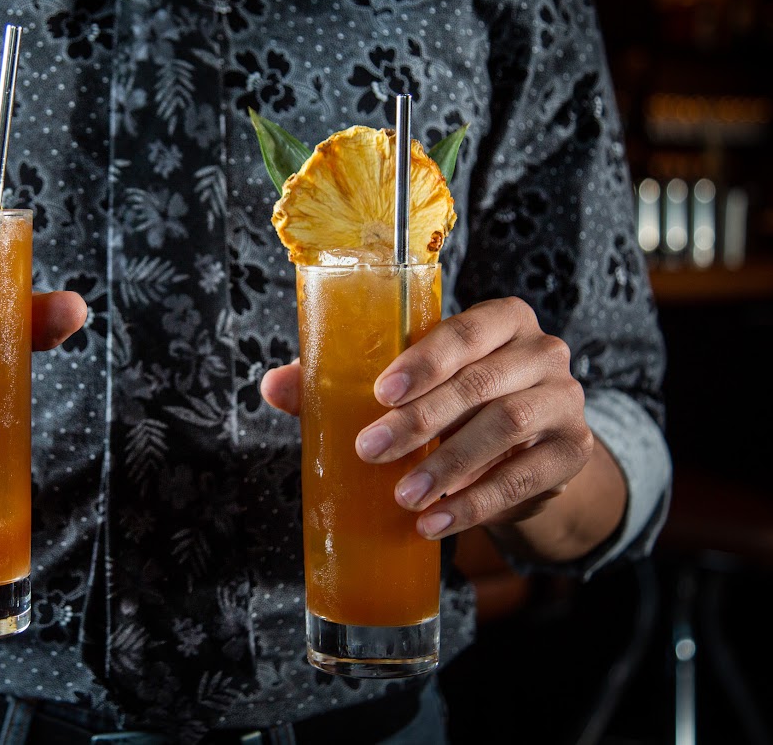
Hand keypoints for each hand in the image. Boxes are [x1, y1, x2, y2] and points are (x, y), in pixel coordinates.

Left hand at [261, 296, 594, 540]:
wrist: (525, 455)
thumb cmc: (454, 405)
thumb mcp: (409, 387)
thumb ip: (341, 380)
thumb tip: (272, 385)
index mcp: (501, 320)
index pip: (466, 330)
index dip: (426, 359)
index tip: (381, 392)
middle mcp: (542, 352)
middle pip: (481, 383)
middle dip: (421, 420)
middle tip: (369, 451)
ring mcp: (565, 401)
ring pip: (506, 428)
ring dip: (448, 465)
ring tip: (402, 495)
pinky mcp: (572, 453)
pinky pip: (525, 479)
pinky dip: (476, 504)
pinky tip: (436, 521)